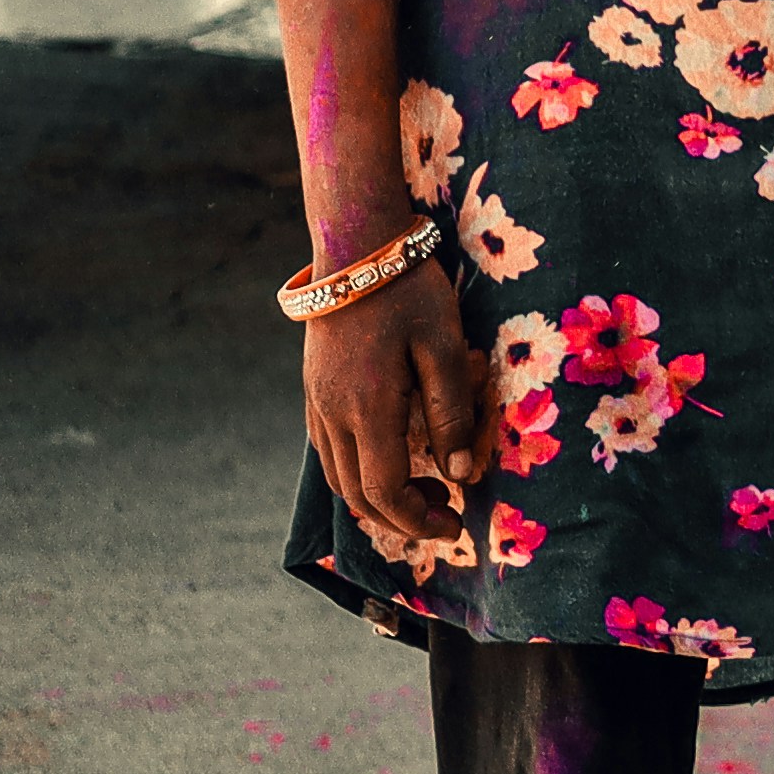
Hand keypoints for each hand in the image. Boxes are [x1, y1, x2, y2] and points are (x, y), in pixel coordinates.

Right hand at [302, 261, 484, 573]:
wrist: (355, 249)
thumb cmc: (409, 293)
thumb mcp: (444, 348)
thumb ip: (451, 414)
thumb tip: (460, 473)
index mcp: (367, 408)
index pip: (383, 491)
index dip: (417, 519)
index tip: (455, 524)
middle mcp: (332, 414)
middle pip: (357, 494)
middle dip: (401, 517)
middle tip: (447, 516)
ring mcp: (316, 403)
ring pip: (338, 476)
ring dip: (377, 498)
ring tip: (425, 494)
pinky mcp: (313, 391)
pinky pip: (330, 450)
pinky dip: (359, 472)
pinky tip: (392, 462)